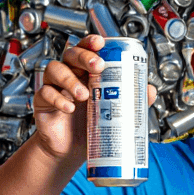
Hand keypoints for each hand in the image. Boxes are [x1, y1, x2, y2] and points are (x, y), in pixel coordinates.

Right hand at [32, 34, 158, 161]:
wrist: (70, 151)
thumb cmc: (89, 128)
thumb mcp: (113, 113)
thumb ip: (131, 100)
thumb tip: (151, 90)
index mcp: (86, 73)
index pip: (87, 50)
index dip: (91, 42)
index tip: (101, 43)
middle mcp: (70, 75)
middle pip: (71, 54)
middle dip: (84, 56)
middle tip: (98, 66)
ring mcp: (55, 87)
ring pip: (55, 69)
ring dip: (70, 79)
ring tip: (84, 95)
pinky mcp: (43, 102)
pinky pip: (46, 93)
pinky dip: (58, 99)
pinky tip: (69, 108)